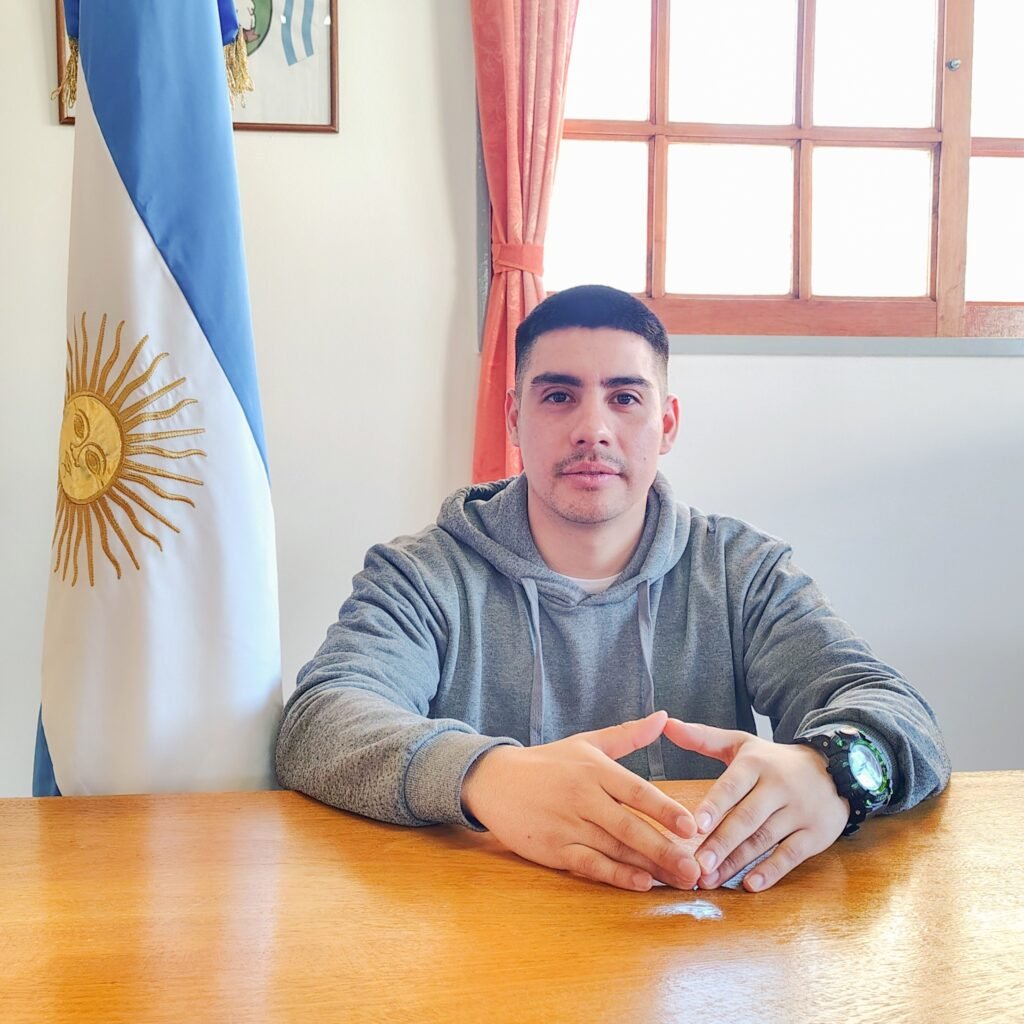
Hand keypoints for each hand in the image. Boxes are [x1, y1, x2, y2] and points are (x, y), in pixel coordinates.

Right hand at [461, 711, 699, 891]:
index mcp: (594, 769)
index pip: (637, 791)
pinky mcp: (553, 848)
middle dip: (665, 849)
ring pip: (615, 849)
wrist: (494, 780)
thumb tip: (664, 717)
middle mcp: (583, 796)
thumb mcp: (586, 743)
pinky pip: (590, 865)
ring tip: (680, 880)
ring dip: (649, 867)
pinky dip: (616, 875)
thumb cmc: (546, 762)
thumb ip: (628, 735)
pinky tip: (640, 883)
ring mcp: (568, 824)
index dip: (665, 810)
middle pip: (630, 826)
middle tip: (696, 869)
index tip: (692, 827)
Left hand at [662, 719, 848, 891]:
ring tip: (711, 879)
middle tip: (697, 864)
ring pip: (764, 839)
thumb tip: (667, 723)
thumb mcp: (741, 744)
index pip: (732, 786)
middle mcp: (779, 786)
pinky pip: (791, 855)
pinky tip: (750, 885)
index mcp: (756, 764)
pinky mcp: (816, 834)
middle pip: (747, 818)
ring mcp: (800, 811)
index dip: (715, 806)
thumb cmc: (773, 761)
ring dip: (736, 862)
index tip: (696, 825)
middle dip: (721, 843)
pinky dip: (771, 871)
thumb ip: (703, 737)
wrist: (833, 768)